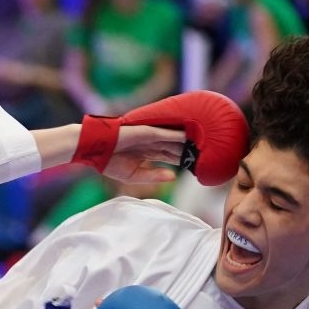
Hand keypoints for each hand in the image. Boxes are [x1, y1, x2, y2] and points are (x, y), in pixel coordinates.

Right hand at [77, 91, 247, 186]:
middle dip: (195, 148)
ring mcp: (152, 136)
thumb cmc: (109, 162)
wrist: (94, 149)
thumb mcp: (133, 175)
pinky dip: (181, 134)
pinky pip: (168, 133)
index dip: (188, 159)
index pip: (174, 156)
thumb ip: (153, 176)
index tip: (203, 163)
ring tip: (210, 141)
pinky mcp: (148, 131)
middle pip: (180, 146)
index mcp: (150, 153)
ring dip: (192, 140)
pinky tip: (194, 135)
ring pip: (177, 138)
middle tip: (213, 150)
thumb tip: (174, 176)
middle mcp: (154, 143)